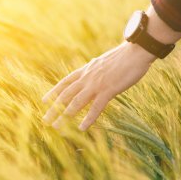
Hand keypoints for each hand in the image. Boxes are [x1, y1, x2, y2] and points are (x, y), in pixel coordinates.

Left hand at [41, 41, 156, 130]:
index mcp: (87, 69)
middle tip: (45, 120)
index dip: (54, 92)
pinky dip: (88, 118)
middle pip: (66, 94)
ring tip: (57, 127)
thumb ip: (96, 68)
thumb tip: (93, 67)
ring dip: (65, 116)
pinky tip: (82, 128)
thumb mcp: (104, 61)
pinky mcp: (109, 90)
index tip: (44, 101)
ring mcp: (97, 84)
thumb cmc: (124, 56)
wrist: (136, 51)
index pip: (65, 82)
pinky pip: (96, 107)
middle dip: (54, 108)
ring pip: (76, 102)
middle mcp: (88, 77)